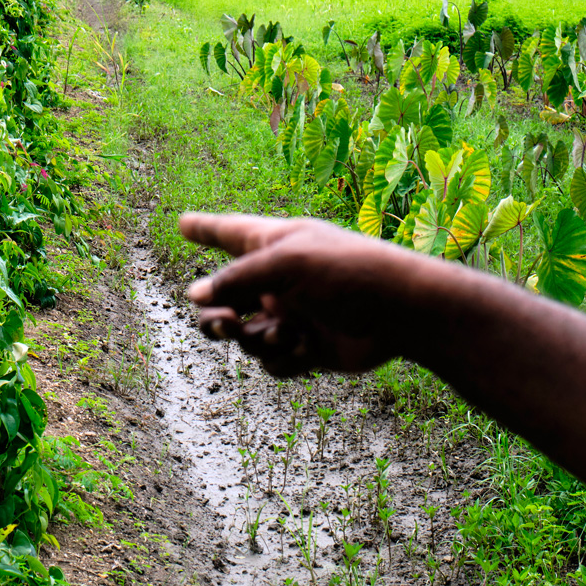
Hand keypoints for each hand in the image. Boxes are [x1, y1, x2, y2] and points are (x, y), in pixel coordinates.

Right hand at [180, 213, 432, 376]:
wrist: (401, 312)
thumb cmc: (347, 272)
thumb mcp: (285, 264)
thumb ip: (235, 279)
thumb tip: (194, 296)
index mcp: (273, 247)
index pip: (228, 233)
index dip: (204, 229)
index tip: (183, 224)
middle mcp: (277, 282)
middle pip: (223, 300)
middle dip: (216, 317)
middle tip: (225, 322)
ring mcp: (290, 315)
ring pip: (244, 337)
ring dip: (256, 339)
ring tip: (284, 334)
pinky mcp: (305, 348)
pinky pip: (272, 361)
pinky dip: (282, 358)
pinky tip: (306, 348)